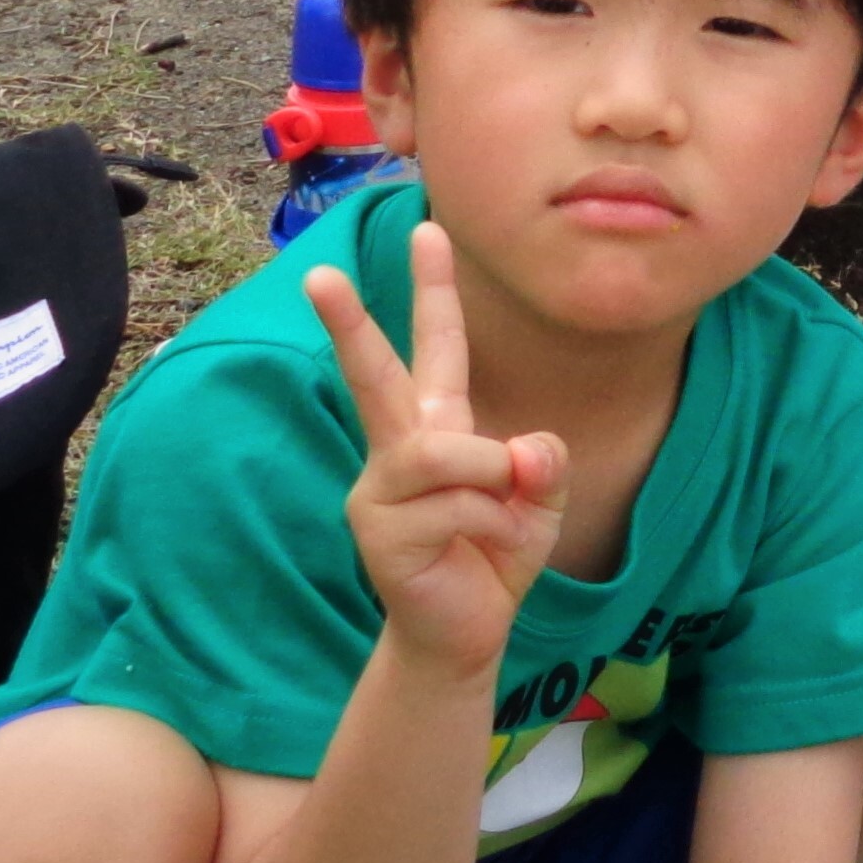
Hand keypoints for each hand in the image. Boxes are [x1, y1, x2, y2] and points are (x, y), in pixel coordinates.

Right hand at [310, 222, 566, 676]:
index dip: (433, 289)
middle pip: (375, 376)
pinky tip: (483, 554)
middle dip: (349, 325)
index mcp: (438, 426)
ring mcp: (380, 489)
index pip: (436, 346)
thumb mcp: (540, 499)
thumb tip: (520, 448)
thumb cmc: (496, 556)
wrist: (466, 634)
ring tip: (504, 521)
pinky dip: (494, 527)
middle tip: (320, 273)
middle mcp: (400, 448)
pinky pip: (461, 506)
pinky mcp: (378, 530)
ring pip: (450, 453)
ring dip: (497, 486)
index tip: (426, 228)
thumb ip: (542, 462)